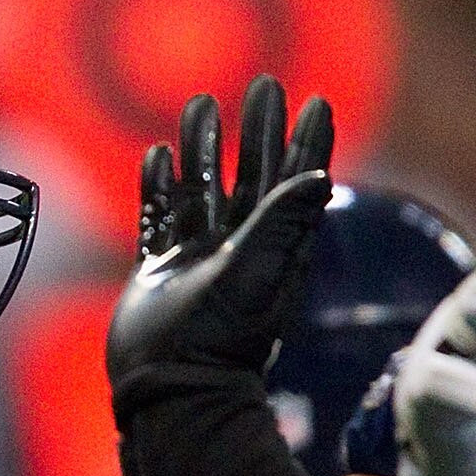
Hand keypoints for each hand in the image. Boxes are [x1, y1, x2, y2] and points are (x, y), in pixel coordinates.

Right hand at [106, 77, 335, 398]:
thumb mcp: (256, 276)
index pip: (294, 182)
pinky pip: (159, 218)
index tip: (316, 102)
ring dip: (203, 149)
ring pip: (202, 189)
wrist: (169, 390)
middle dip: (256, 131)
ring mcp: (196, 261)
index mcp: (270, 248)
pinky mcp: (159, 274)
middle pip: (250, 176)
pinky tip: (157, 156)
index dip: (306, 143)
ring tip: (200, 103)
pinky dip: (158, 187)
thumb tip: (318, 175)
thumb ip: (283, 224)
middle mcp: (237, 250)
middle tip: (264, 85)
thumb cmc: (218, 340)